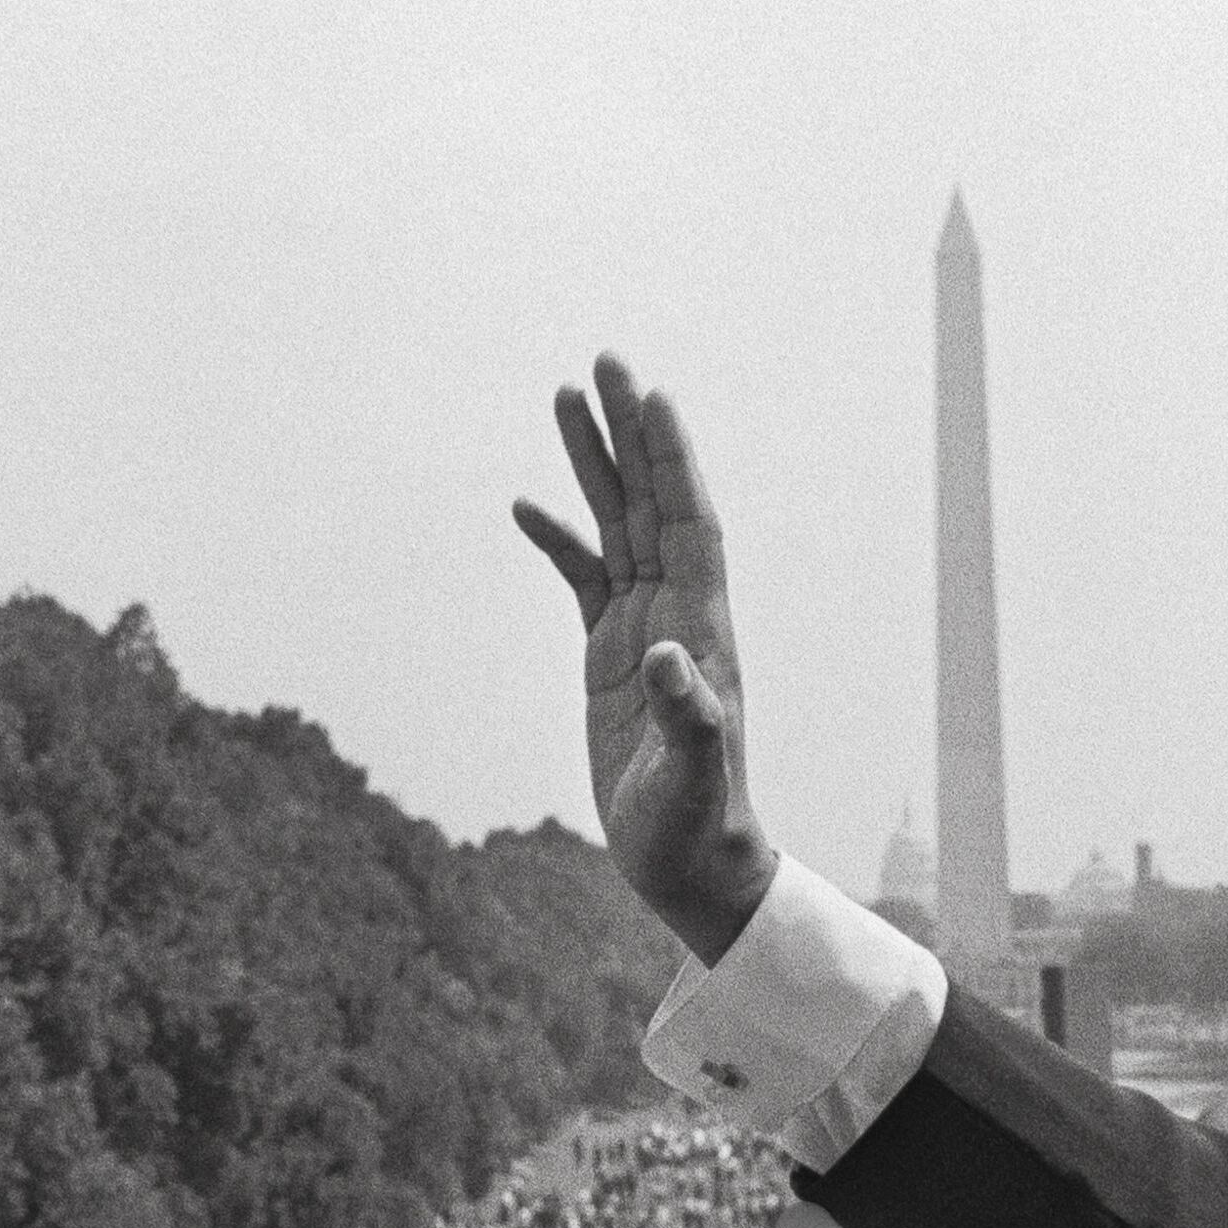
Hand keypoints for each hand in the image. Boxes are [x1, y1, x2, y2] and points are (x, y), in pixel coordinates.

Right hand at [515, 354, 781, 966]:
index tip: (652, 397)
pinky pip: (584, 580)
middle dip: (629, 433)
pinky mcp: (611, 659)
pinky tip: (525, 505)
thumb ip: (688, 719)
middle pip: (652, 504)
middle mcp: (677, 616)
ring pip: (617, 528)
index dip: (672, 462)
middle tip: (605, 360)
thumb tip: (671, 660)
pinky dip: (559, 540)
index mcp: (702, 629)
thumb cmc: (698, 828)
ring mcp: (642, 632)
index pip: (690, 524)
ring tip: (565, 396)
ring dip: (595, 464)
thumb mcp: (691, 778)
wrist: (691, 867)